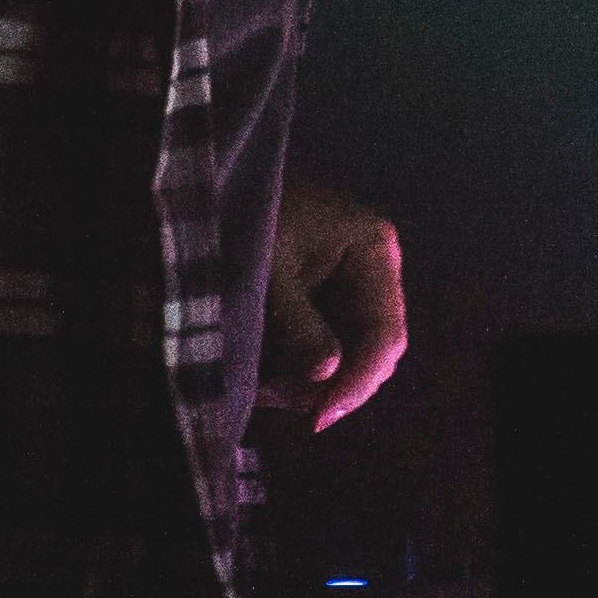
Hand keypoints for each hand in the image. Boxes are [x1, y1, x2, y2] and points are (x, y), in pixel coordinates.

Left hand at [259, 178, 409, 431]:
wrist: (213, 178)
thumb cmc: (245, 210)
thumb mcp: (268, 270)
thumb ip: (299, 325)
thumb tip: (325, 379)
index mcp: (372, 252)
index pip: (384, 336)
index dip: (357, 383)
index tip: (319, 418)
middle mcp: (372, 271)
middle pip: (369, 351)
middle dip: (327, 385)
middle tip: (273, 400)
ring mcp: (349, 285)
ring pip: (345, 354)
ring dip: (305, 381)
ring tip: (258, 387)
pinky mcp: (322, 297)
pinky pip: (322, 344)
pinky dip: (295, 365)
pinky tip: (262, 372)